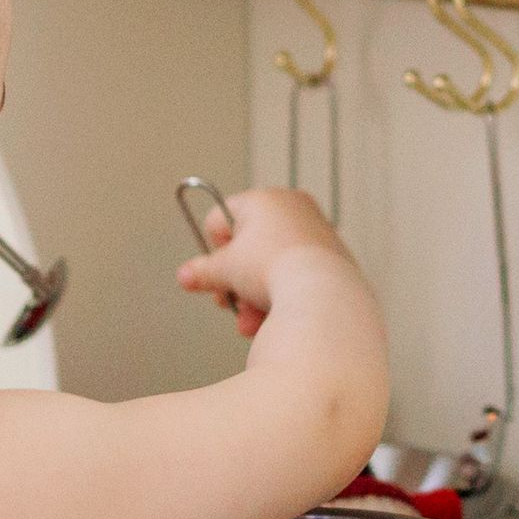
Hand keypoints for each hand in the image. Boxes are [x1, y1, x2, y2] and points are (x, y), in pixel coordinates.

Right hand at [175, 187, 349, 337]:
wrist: (321, 293)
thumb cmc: (275, 267)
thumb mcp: (225, 269)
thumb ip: (201, 271)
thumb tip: (185, 276)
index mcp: (264, 199)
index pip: (222, 216)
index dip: (214, 247)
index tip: (215, 270)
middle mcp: (293, 209)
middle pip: (249, 247)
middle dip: (235, 280)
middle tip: (228, 298)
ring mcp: (316, 234)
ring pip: (271, 267)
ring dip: (254, 296)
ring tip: (249, 318)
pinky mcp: (333, 260)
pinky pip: (295, 278)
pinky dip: (281, 298)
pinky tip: (270, 319)